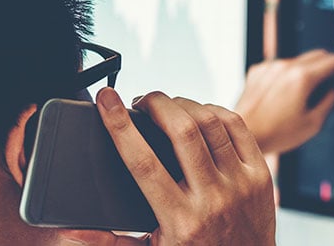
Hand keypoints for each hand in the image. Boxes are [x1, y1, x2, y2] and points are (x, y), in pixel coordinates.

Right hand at [96, 88, 274, 244]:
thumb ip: (113, 241)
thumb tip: (73, 230)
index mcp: (179, 219)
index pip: (143, 162)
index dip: (120, 126)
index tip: (107, 101)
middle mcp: (212, 198)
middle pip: (181, 131)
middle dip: (156, 104)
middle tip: (141, 101)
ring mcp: (240, 183)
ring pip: (210, 123)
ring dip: (184, 104)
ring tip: (167, 107)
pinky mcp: (260, 174)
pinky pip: (237, 128)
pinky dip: (214, 112)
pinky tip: (199, 114)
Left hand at [235, 49, 333, 153]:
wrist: (244, 134)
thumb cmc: (276, 133)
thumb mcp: (313, 124)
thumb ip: (329, 102)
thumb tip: (333, 89)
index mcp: (302, 78)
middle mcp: (286, 66)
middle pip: (318, 55)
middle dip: (332, 64)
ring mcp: (270, 67)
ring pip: (299, 61)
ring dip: (309, 71)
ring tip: (306, 96)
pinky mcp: (258, 70)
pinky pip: (281, 67)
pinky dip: (289, 75)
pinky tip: (285, 95)